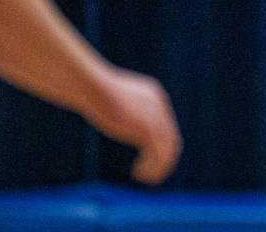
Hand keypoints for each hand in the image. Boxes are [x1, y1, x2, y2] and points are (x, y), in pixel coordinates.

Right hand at [84, 66, 181, 184]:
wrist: (94, 88)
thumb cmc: (94, 91)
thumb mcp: (112, 98)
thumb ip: (119, 106)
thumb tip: (114, 113)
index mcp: (154, 96)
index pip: (165, 124)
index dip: (158, 142)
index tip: (145, 156)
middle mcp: (160, 106)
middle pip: (171, 138)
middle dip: (163, 157)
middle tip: (148, 171)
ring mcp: (156, 118)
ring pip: (169, 149)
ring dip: (160, 167)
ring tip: (144, 177)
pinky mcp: (148, 130)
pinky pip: (159, 155)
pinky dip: (153, 168)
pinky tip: (139, 174)